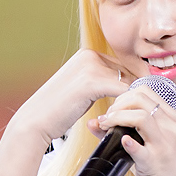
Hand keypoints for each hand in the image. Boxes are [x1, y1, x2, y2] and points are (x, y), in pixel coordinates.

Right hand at [6, 50, 133, 149]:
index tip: (137, 100)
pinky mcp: (92, 82)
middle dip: (134, 91)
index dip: (131, 84)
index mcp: (86, 54)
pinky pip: (123, 92)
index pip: (121, 66)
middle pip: (127, 72)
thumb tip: (126, 86)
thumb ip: (100, 81)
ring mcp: (90, 66)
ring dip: (131, 100)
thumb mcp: (82, 88)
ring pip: (128, 82)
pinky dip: (126, 106)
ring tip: (132, 116)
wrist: (36, 120)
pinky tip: (122, 119)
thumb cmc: (58, 109)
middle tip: (139, 109)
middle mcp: (90, 55)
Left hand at [91, 82, 175, 175]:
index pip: (147, 92)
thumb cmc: (162, 173)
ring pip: (140, 116)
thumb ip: (125, 132)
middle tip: (107, 118)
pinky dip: (126, 141)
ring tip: (107, 127)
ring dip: (116, 117)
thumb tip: (94, 122)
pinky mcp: (156, 162)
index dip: (124, 96)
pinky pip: (139, 147)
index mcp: (174, 120)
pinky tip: (120, 141)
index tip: (114, 109)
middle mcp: (173, 128)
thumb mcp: (149, 147)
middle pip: (141, 99)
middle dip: (117, 105)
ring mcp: (166, 145)